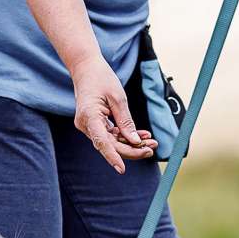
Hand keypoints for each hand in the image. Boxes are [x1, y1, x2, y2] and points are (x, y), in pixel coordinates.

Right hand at [70, 57, 155, 171]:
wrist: (86, 68)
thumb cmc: (101, 78)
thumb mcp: (118, 98)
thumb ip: (126, 121)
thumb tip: (134, 141)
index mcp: (89, 116)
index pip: (101, 142)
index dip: (112, 157)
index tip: (121, 169)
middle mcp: (86, 124)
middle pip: (110, 145)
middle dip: (132, 149)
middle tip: (152, 148)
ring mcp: (89, 125)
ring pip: (111, 142)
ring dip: (131, 144)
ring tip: (151, 141)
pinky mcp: (94, 124)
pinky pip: (110, 135)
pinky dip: (125, 136)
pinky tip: (141, 136)